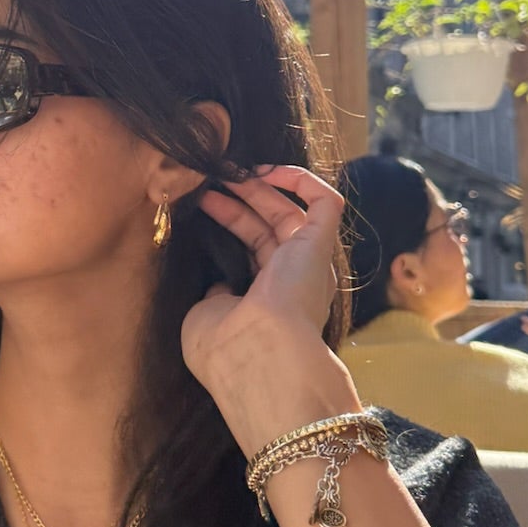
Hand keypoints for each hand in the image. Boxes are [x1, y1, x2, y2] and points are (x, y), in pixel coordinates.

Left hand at [182, 164, 359, 454]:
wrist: (261, 357)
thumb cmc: (228, 348)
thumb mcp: (208, 319)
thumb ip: (216, 297)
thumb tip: (221, 284)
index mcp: (270, 304)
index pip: (254, 254)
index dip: (230, 224)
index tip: (202, 206)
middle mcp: (295, 283)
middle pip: (269, 229)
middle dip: (240, 201)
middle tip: (210, 182)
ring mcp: (310, 263)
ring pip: (291, 213)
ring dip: (261, 187)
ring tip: (228, 170)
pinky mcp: (321, 246)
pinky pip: (325, 202)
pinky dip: (301, 180)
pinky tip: (270, 169)